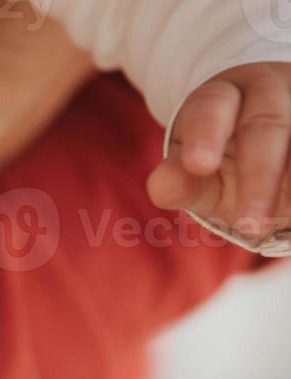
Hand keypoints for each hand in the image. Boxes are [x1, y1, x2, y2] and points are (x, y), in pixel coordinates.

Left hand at [151, 62, 290, 245]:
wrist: (274, 153)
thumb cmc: (224, 167)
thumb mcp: (199, 179)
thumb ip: (181, 183)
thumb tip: (162, 186)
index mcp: (220, 98)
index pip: (210, 108)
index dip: (205, 135)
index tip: (199, 167)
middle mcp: (268, 90)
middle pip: (265, 126)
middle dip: (259, 176)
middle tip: (251, 225)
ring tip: (290, 215)